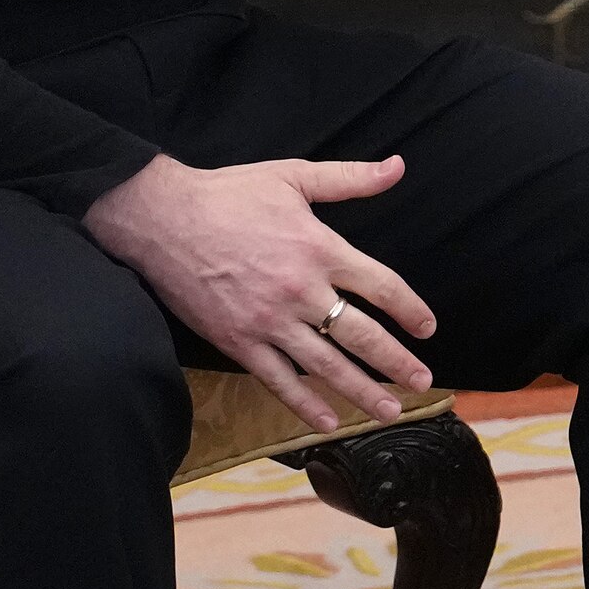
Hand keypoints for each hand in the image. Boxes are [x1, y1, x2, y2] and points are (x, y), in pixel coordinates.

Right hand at [81, 153, 435, 433]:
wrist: (161, 218)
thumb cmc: (229, 194)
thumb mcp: (293, 175)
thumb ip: (350, 178)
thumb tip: (398, 166)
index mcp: (319, 248)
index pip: (381, 285)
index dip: (409, 309)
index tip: (427, 328)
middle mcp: (299, 290)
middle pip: (361, 333)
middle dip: (396, 361)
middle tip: (423, 382)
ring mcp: (268, 320)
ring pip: (325, 365)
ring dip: (361, 391)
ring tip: (391, 412)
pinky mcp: (237, 341)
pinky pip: (278, 380)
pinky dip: (305, 404)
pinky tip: (329, 422)